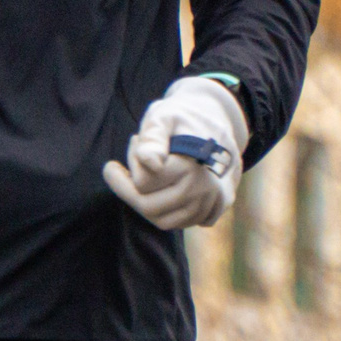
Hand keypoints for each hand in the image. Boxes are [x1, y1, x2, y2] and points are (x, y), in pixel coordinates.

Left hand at [102, 76, 249, 230]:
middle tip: (124, 168)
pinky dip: (164, 210)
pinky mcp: (213, 211)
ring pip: (162, 221)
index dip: (131, 164)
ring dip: (145, 201)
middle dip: (129, 189)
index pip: (142, 184)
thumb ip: (153, 137)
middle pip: (149, 208)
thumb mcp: (163, 117)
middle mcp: (203, 190)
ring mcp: (210, 204)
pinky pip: (179, 223)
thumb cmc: (182, 120)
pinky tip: (161, 188)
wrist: (216, 127)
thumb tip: (150, 162)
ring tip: (145, 177)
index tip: (133, 142)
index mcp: (190, 167)